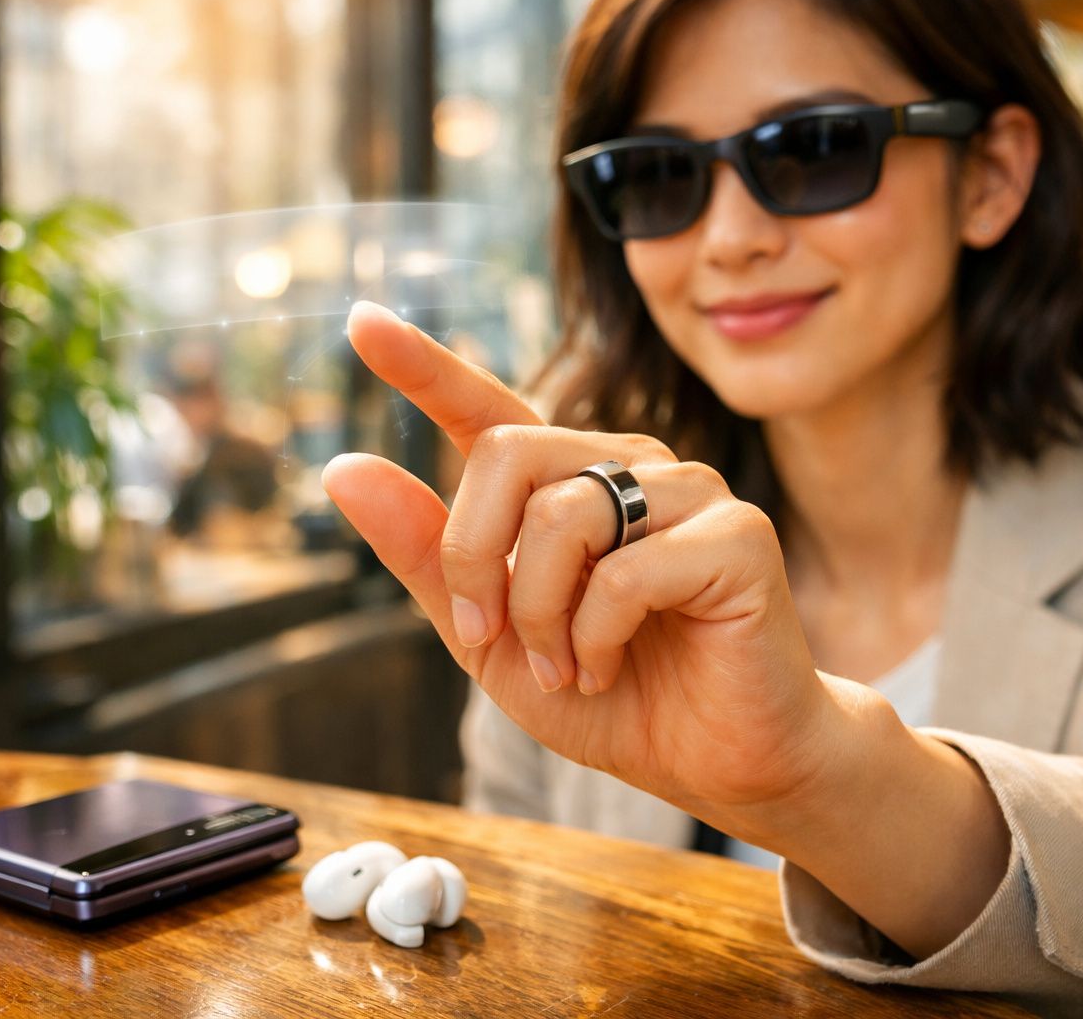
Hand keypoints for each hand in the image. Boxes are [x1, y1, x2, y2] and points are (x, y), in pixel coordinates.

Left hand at [322, 301, 841, 825]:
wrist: (714, 759)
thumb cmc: (611, 694)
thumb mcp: (492, 637)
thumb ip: (429, 557)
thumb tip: (345, 469)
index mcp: (566, 483)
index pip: (487, 408)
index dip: (424, 366)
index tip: (362, 323)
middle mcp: (626, 466)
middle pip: (506, 451)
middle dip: (475, 558)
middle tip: (494, 634)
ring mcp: (688, 491)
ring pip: (562, 514)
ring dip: (540, 614)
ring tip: (569, 666)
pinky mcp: (737, 534)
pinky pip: (625, 574)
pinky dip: (595, 638)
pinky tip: (609, 667)